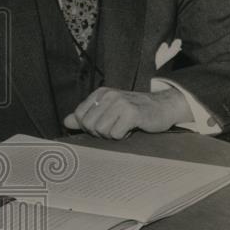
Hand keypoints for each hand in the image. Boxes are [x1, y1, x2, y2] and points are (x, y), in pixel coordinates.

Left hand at [63, 86, 192, 139]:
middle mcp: (108, 95)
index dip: (88, 127)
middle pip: (89, 125)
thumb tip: (66, 122)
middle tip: (115, 128)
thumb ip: (86, 116)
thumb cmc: (134, 112)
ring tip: (124, 128)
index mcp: (100, 93)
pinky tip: (131, 129)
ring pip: (101, 131)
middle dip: (100, 133)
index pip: (79, 115)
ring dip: (113, 135)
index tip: (103, 126)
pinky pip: (116, 134)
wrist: (163, 107)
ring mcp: (120, 102)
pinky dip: (123, 137)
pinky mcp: (132, 113)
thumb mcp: (108, 111)